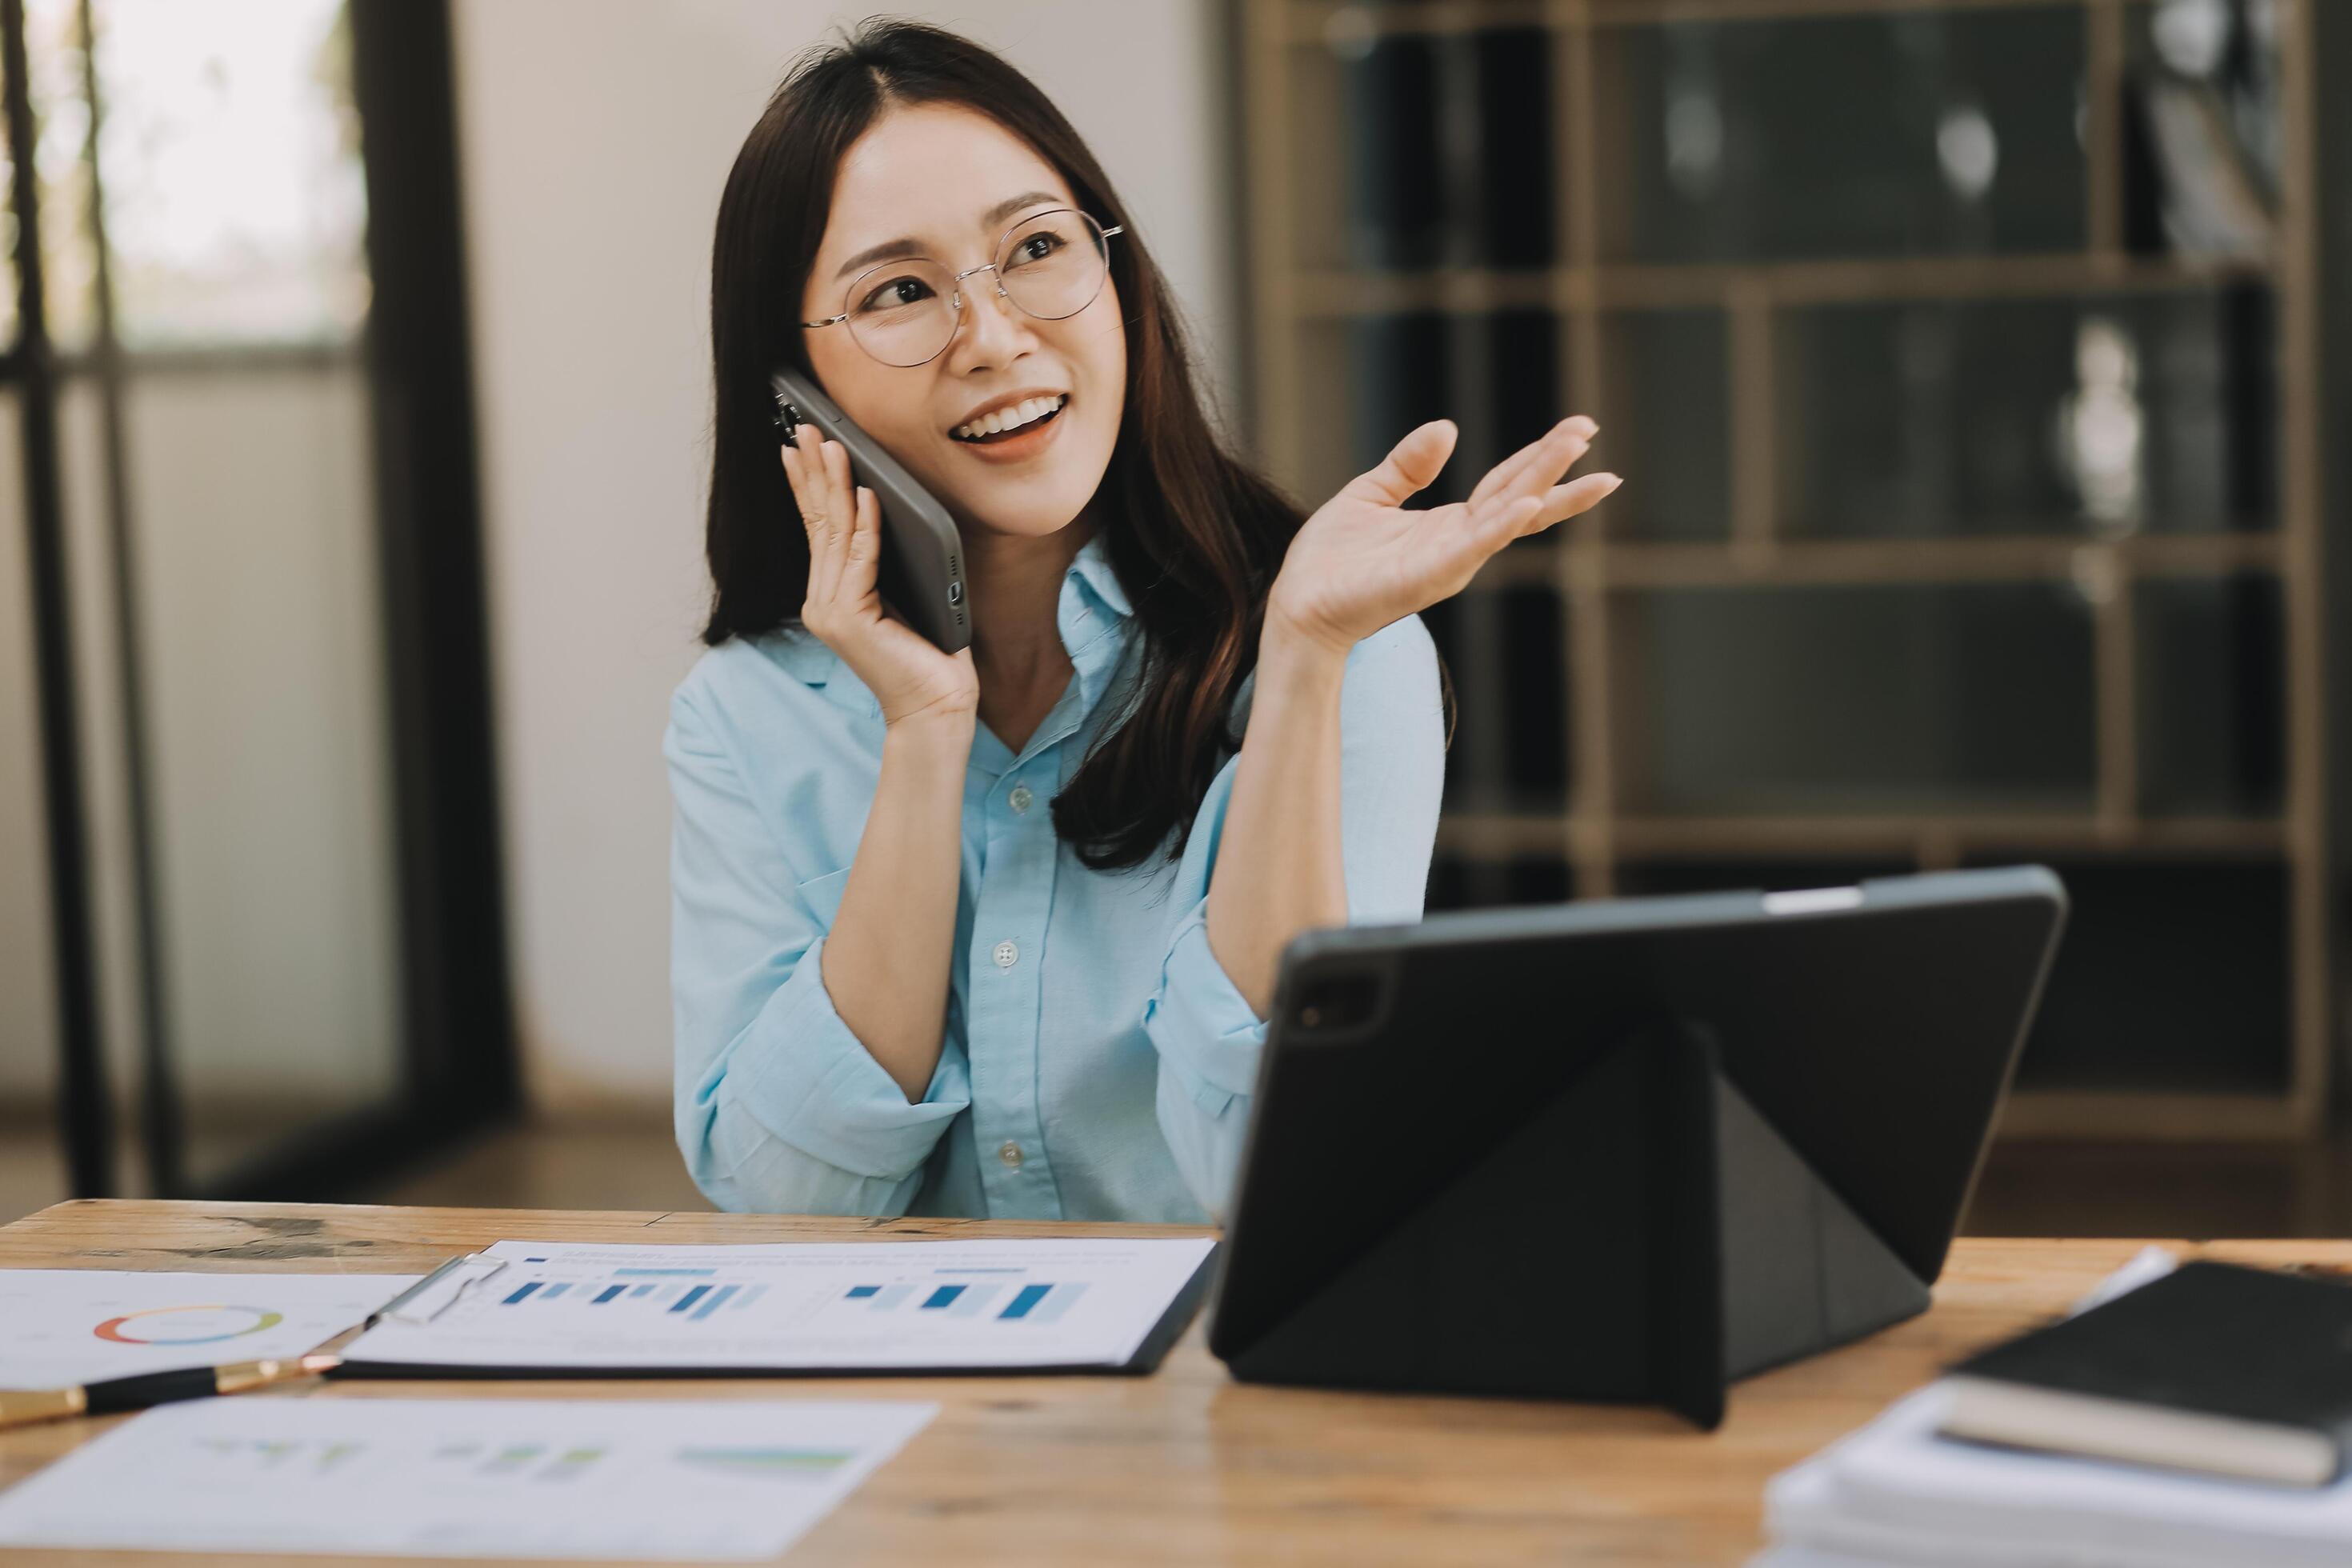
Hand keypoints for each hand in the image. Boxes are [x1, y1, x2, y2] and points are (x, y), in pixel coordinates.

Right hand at [782, 423, 977, 727]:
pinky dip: (867, 525)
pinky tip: (868, 493)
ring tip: (830, 446)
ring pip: (835, 535)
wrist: (936, 706)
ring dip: (834, 485)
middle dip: (812, 471)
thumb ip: (881, 559)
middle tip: (804, 429)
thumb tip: (876, 502)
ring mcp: (830, 612)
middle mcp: (821, 602)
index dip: (807, 484)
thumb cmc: (929, 653)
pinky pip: (861, 560)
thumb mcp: (904, 593)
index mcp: (831, 595)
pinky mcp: (850, 620)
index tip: (799, 445)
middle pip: (818, 523)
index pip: (818, 528)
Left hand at [1266, 416, 1619, 656]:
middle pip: (1519, 498)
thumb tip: (1449, 428)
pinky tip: (1524, 508)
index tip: (1579, 430)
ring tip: (1573, 451)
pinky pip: (1468, 551)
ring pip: (1504, 518)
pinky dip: (1497, 530)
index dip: (1541, 458)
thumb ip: (1409, 465)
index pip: (1507, 486)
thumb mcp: (1371, 494)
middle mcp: (1459, 545)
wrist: (1297, 606)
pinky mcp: (1423, 578)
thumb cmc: (1330, 560)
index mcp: (1449, 526)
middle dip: (1554, 465)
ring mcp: (1447, 563)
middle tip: (1590, 428)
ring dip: (1541, 485)